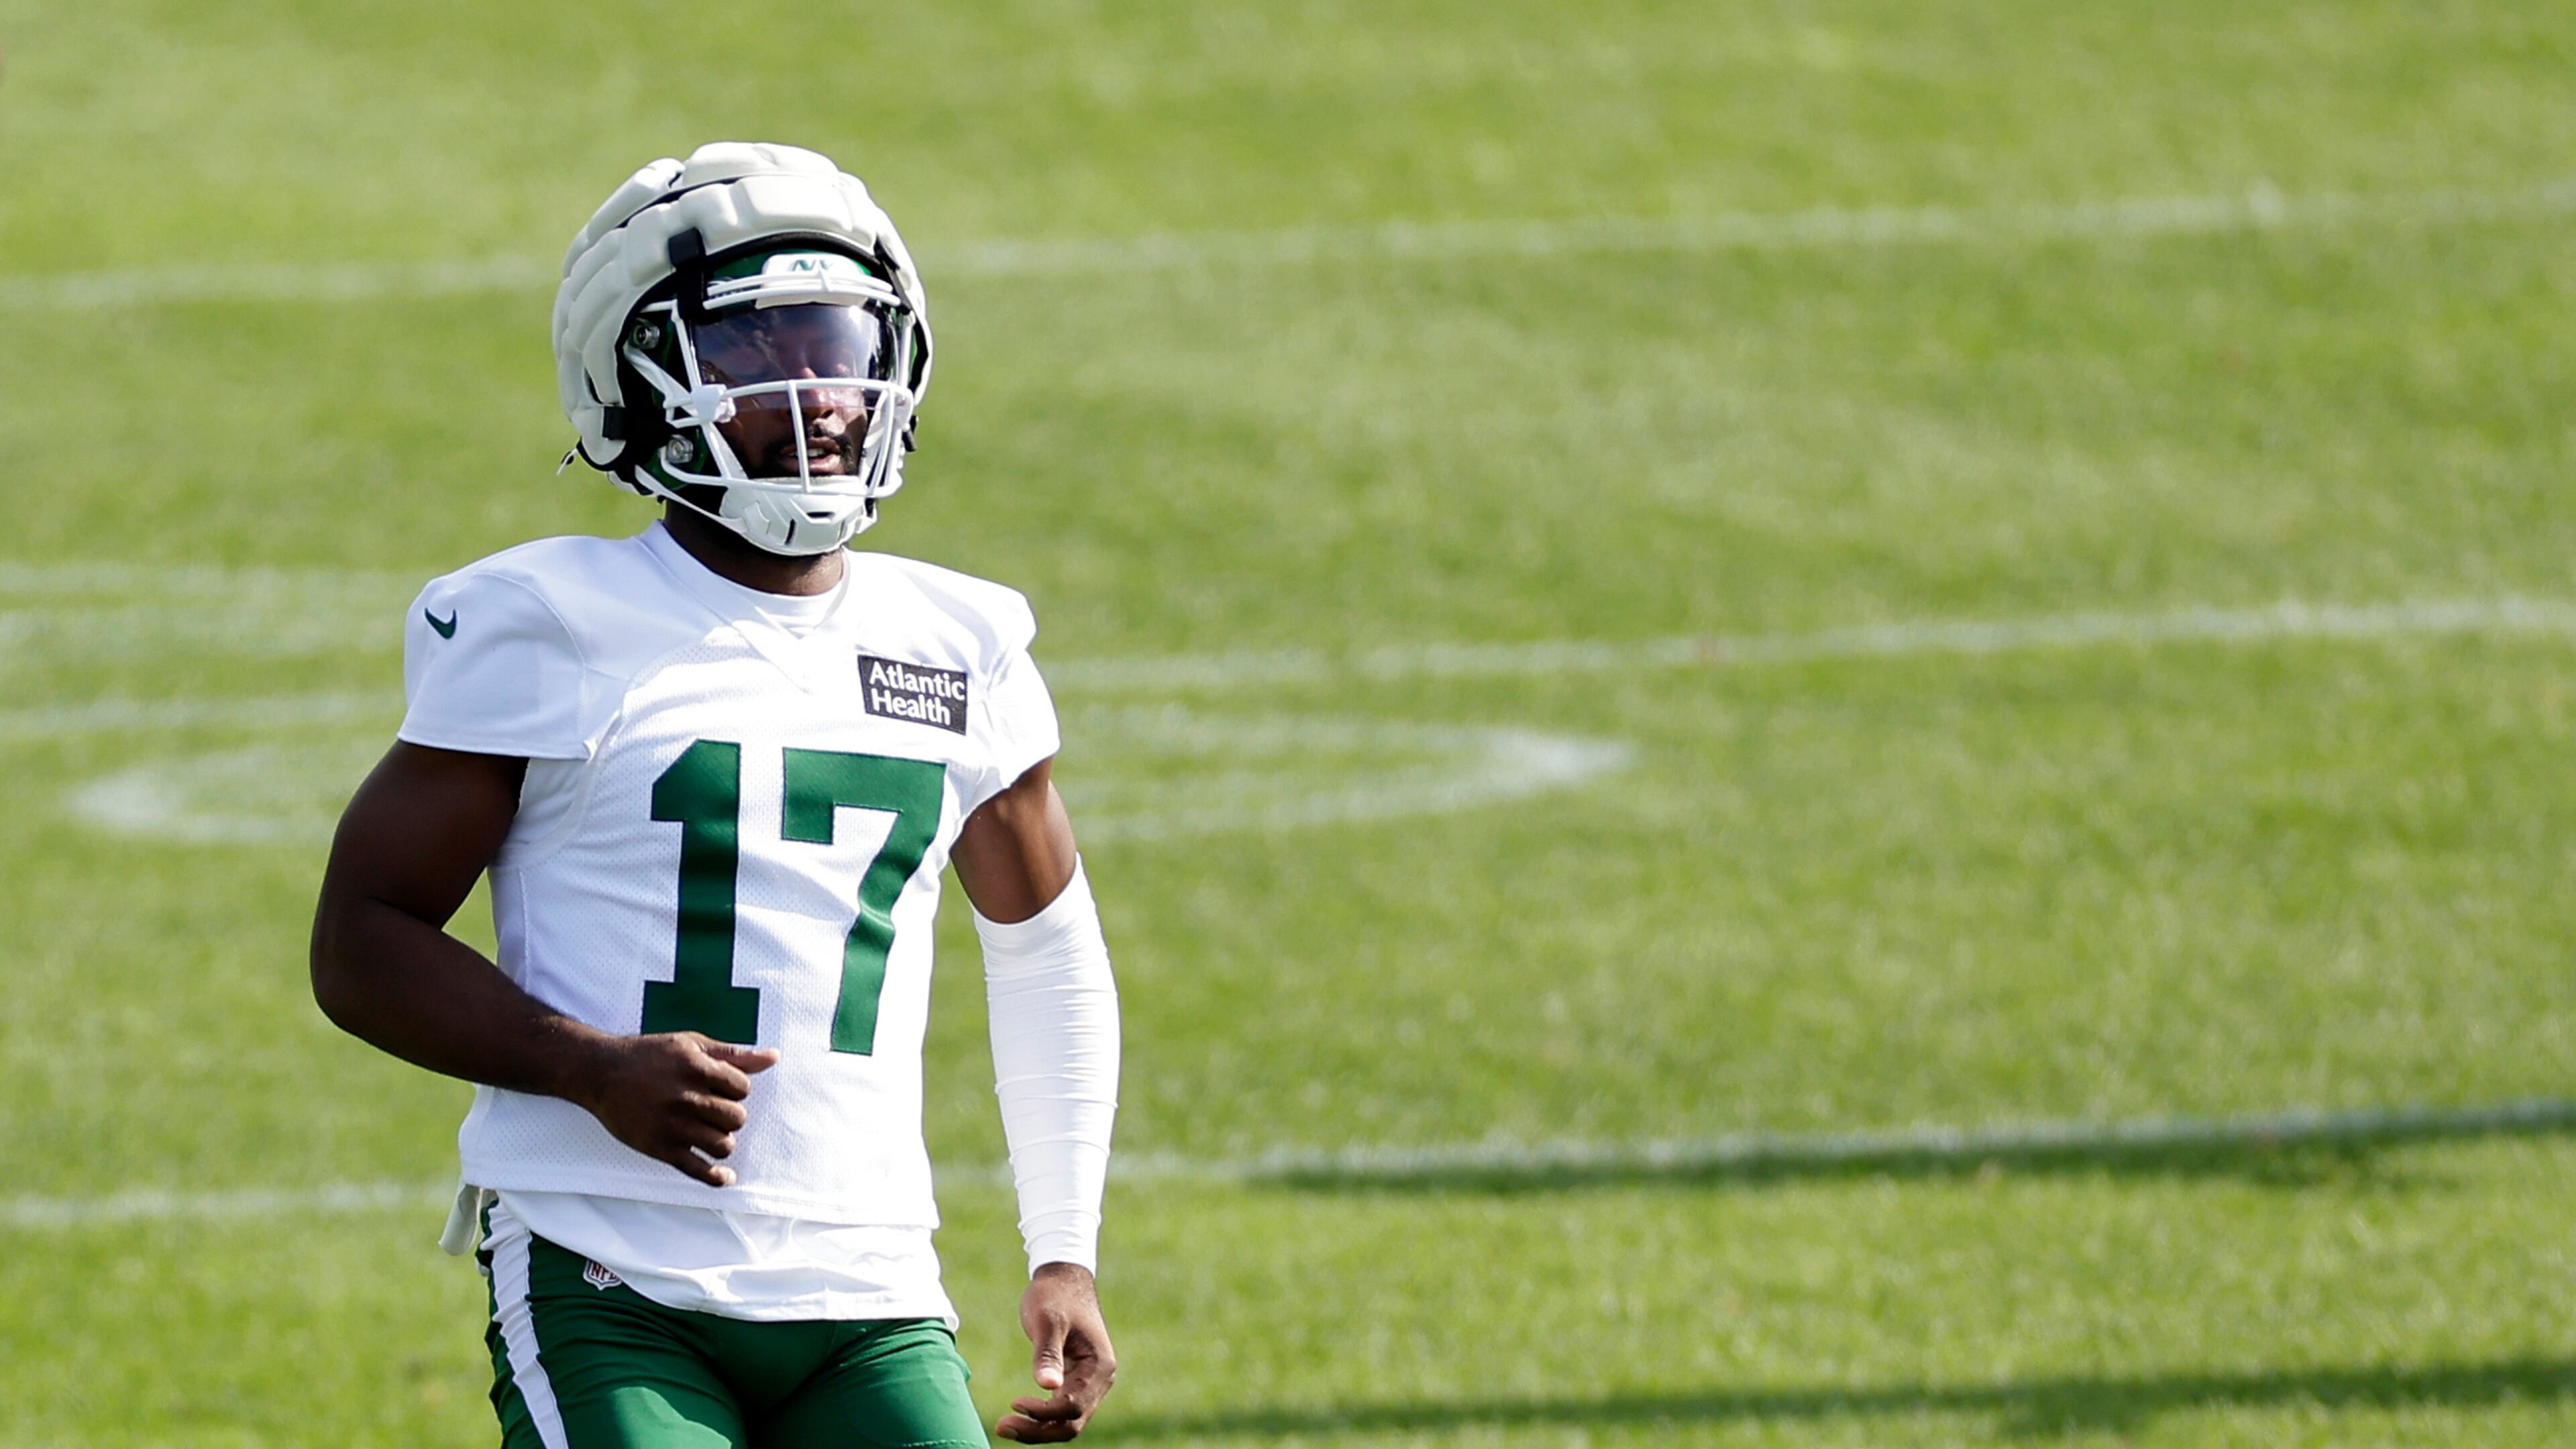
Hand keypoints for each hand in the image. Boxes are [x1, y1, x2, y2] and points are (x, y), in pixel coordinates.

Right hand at [569, 1032, 778, 1185]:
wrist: (600, 1073)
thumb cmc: (648, 1056)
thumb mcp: (691, 1044)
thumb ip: (734, 1054)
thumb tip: (773, 1058)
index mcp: (696, 1069)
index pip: (742, 1088)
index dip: (737, 1088)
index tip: (723, 1087)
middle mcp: (686, 1098)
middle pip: (736, 1118)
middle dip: (731, 1114)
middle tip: (714, 1109)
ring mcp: (673, 1126)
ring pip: (723, 1144)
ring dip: (723, 1140)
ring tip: (712, 1132)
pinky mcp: (660, 1148)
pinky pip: (697, 1170)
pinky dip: (716, 1177)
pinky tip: (726, 1177)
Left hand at [997, 1263, 1115, 1441]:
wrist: (1063, 1278)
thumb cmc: (1055, 1296)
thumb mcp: (1048, 1321)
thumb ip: (1048, 1354)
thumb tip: (1046, 1386)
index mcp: (1099, 1366)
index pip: (1073, 1405)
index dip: (1043, 1412)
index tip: (1013, 1403)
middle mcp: (1100, 1380)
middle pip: (1071, 1423)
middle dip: (1037, 1431)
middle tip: (1001, 1426)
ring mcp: (1090, 1383)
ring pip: (1067, 1422)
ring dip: (1037, 1429)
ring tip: (1003, 1425)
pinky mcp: (1076, 1381)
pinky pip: (1061, 1411)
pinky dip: (1041, 1418)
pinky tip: (1017, 1414)